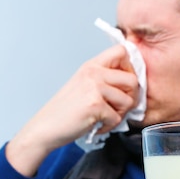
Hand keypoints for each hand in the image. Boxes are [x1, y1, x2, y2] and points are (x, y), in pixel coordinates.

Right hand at [6, 44, 139, 176]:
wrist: (45, 127)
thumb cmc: (65, 111)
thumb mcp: (84, 85)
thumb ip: (104, 79)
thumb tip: (134, 85)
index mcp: (91, 65)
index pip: (123, 51)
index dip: (131, 68)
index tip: (123, 84)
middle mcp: (93, 73)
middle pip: (133, 79)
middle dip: (131, 98)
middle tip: (117, 107)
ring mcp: (94, 88)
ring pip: (129, 101)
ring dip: (120, 114)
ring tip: (104, 117)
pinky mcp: (95, 105)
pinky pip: (118, 118)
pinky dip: (109, 127)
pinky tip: (96, 125)